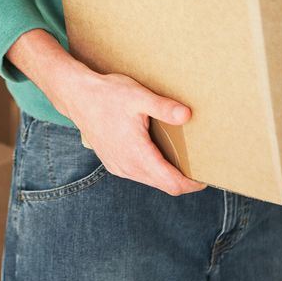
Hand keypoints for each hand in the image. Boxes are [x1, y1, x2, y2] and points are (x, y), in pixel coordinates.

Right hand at [7, 29, 205, 195]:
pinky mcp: (112, 162)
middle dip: (182, 180)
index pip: (171, 183)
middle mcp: (127, 166)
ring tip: (181, 158)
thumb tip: (187, 115)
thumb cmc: (107, 95)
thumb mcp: (138, 97)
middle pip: (163, 185)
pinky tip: (157, 153)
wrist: (76, 96)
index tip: (205, 177)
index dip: (191, 184)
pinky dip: (152, 170)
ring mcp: (118, 166)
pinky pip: (138, 174)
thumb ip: (164, 108)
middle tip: (199, 165)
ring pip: (150, 181)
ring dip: (166, 175)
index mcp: (136, 155)